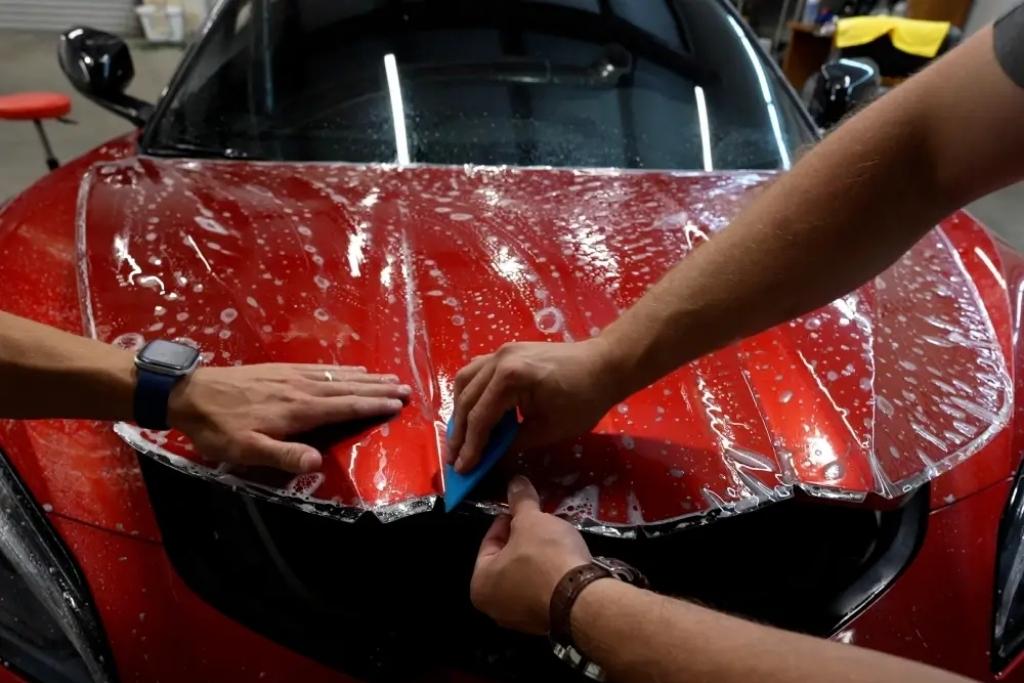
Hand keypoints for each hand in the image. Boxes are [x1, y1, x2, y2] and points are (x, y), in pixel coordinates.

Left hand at [168, 363, 410, 472]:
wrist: (190, 393)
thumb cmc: (218, 427)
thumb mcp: (245, 450)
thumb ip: (282, 455)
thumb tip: (317, 463)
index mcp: (298, 410)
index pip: (345, 407)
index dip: (373, 405)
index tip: (398, 404)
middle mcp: (302, 389)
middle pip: (348, 387)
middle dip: (378, 388)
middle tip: (406, 388)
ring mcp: (293, 376)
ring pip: (338, 376)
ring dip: (366, 378)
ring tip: (388, 378)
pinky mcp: (282, 370)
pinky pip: (321, 368)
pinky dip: (342, 369)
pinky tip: (350, 369)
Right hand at [448, 338, 622, 471]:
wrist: (604, 365)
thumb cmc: (584, 398)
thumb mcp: (550, 429)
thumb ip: (514, 443)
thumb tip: (491, 458)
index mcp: (511, 378)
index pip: (481, 417)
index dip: (471, 447)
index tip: (463, 470)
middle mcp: (499, 360)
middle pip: (467, 400)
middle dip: (460, 433)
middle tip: (456, 459)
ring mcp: (501, 352)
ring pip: (465, 381)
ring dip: (460, 410)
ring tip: (462, 437)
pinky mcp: (506, 352)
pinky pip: (477, 371)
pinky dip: (470, 392)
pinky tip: (473, 411)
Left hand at [470, 476, 590, 634]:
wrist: (582, 598)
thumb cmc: (545, 557)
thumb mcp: (531, 521)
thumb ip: (521, 502)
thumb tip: (515, 482)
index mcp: (480, 584)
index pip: (490, 542)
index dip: (508, 520)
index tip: (523, 510)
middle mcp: (495, 607)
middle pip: (508, 561)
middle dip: (525, 539)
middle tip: (541, 523)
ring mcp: (521, 619)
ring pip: (527, 576)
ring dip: (539, 556)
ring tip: (555, 538)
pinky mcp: (546, 623)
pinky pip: (544, 591)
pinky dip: (551, 575)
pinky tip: (564, 560)